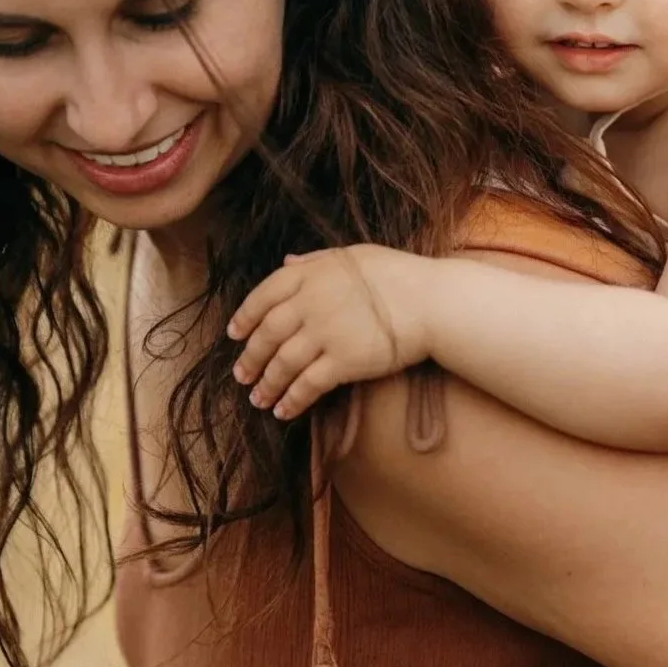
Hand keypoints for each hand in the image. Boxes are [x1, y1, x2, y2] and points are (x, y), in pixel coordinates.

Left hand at [226, 245, 425, 419]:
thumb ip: (316, 260)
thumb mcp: (354, 255)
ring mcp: (325, 333)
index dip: (244, 317)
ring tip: (259, 400)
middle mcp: (311, 303)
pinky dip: (292, 400)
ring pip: (282, 363)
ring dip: (267, 384)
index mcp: (311, 274)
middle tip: (242, 376)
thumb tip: (286, 263)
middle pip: (267, 334)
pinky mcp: (343, 362)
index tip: (234, 334)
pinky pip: (308, 385)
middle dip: (250, 358)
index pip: (263, 295)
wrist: (433, 302)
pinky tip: (284, 411)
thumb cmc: (398, 275)